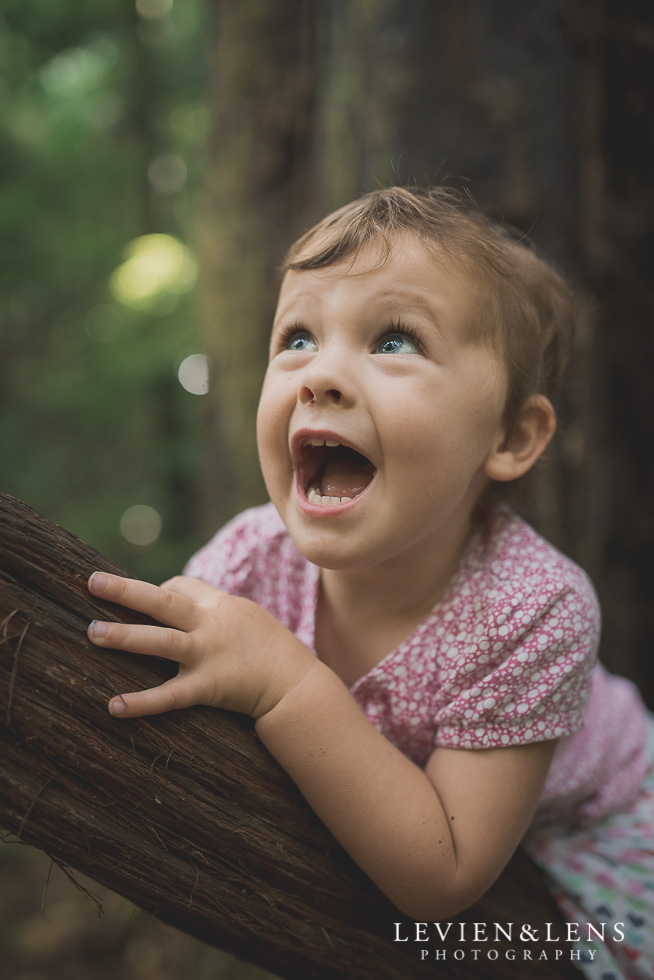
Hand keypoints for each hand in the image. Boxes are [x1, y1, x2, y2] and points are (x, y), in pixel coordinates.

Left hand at [86, 572, 314, 719]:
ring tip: (93, 633)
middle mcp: (211, 625)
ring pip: (159, 641)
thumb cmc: (271, 650)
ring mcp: (208, 655)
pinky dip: (141, 702)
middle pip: (162, 601)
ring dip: (124, 636)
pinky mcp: (208, 687)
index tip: (140, 602)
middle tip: (93, 582)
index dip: (154, 592)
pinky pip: (169, 695)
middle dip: (126, 591)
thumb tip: (179, 600)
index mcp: (220, 605)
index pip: (178, 587)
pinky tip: (114, 705)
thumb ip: (214, 609)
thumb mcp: (246, 617)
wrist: (298, 685)